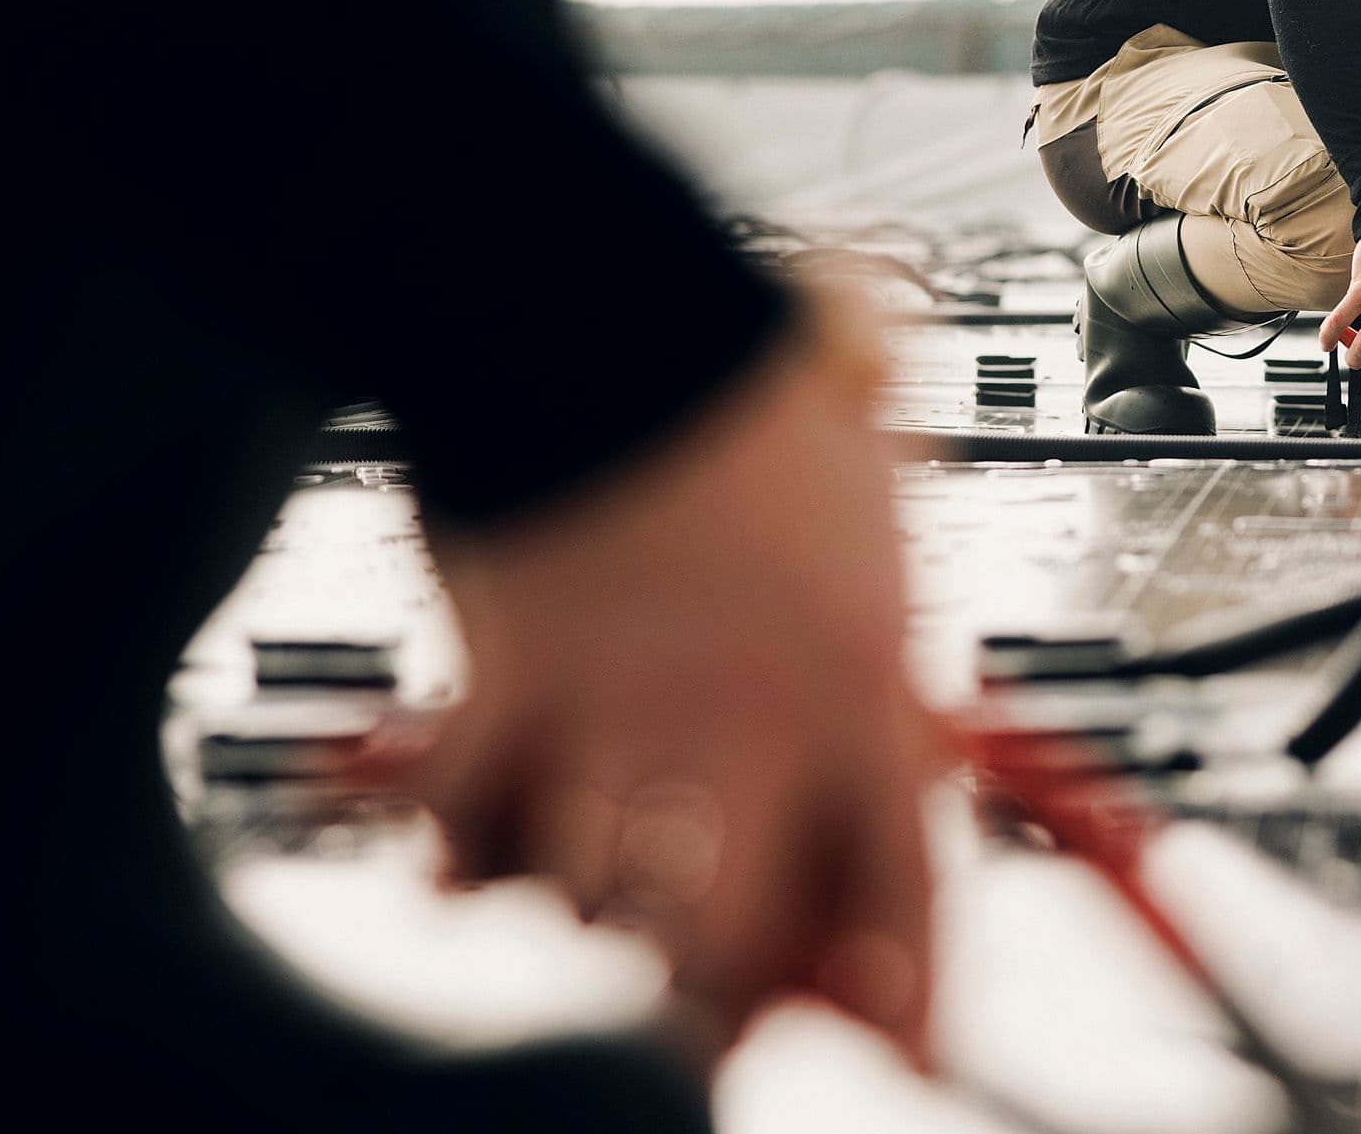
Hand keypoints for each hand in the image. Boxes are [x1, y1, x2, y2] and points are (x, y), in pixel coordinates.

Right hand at [368, 299, 936, 1069]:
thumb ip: (891, 668)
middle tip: (700, 965)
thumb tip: (913, 772)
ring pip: (588, 909)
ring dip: (580, 897)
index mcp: (864, 694)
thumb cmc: (755, 403)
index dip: (901, 1010)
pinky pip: (457, 834)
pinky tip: (459, 799)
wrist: (603, 307)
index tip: (896, 1054)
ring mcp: (615, 721)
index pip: (902, 908)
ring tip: (587, 839)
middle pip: (727, 959)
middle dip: (712, 988)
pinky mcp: (496, 696)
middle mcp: (749, 731)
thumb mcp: (887, 537)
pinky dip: (447, 838)